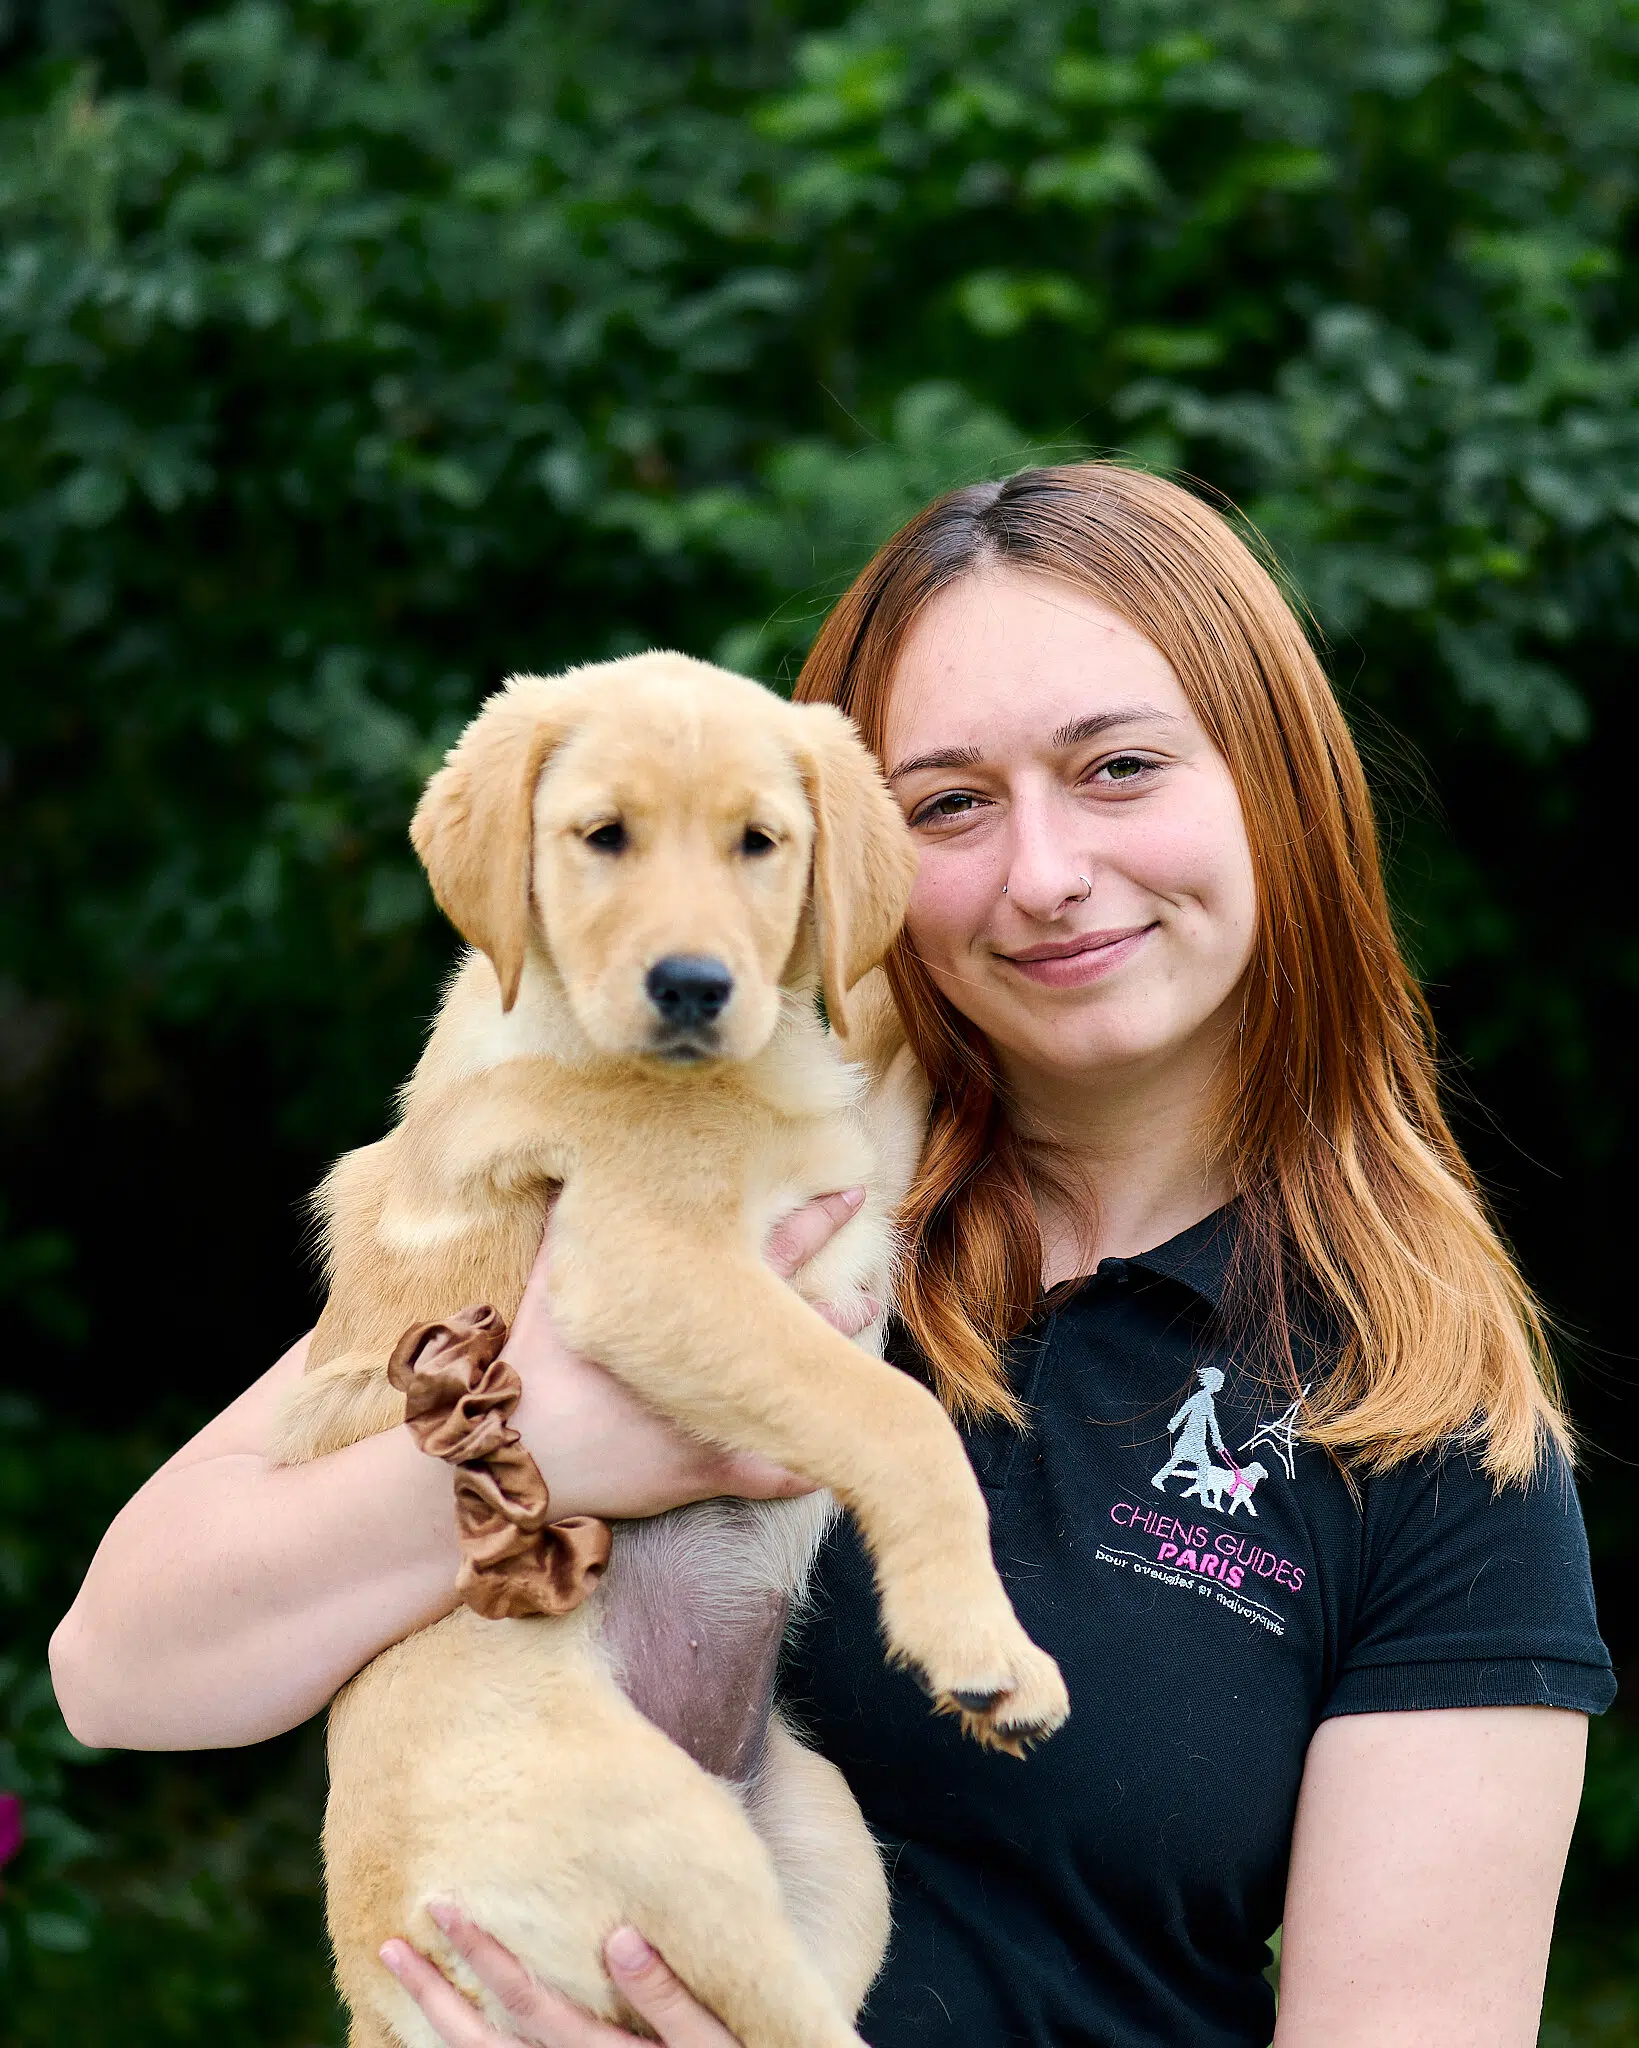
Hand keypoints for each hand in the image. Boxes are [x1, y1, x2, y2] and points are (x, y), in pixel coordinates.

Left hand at [381, 1908, 741, 2046]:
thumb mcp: (713, 2040)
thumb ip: (667, 1994)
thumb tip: (618, 1937)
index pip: (524, 1999)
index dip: (480, 1953)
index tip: (442, 1907)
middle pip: (483, 2040)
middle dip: (432, 1991)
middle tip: (389, 1943)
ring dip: (434, 2023)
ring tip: (397, 1978)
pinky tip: (440, 2029)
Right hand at [502, 1189, 878, 1521]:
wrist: (514, 1447)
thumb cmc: (533, 1358)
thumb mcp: (556, 1278)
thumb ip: (576, 1220)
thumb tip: (587, 1165)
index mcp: (692, 1303)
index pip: (773, 1249)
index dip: (817, 1220)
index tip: (855, 1196)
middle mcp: (716, 1356)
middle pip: (798, 1318)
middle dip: (839, 1301)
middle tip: (880, 1278)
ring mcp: (719, 1414)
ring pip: (797, 1391)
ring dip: (835, 1374)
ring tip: (867, 1360)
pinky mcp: (708, 1468)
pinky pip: (771, 1474)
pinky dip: (803, 1470)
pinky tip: (837, 1465)